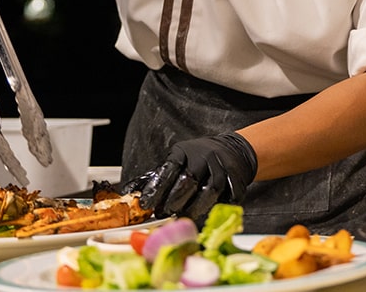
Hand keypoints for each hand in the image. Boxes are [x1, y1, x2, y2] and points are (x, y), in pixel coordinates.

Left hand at [130, 133, 256, 218]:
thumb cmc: (199, 159)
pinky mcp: (236, 180)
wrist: (234, 151)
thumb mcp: (178, 160)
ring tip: (182, 216)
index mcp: (185, 151)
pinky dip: (214, 207)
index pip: (169, 169)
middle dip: (174, 200)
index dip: (157, 188)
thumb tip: (130, 192)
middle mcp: (204, 157)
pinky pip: (226, 197)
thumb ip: (157, 177)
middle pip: (189, 180)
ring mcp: (222, 168)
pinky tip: (204, 213)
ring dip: (194, 207)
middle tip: (164, 213)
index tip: (147, 203)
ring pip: (209, 190)